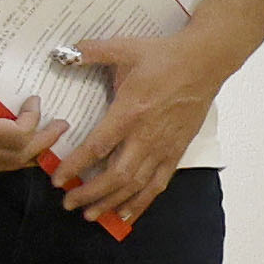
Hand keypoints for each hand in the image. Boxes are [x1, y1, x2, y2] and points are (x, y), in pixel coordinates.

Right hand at [0, 38, 51, 174]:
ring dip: (27, 155)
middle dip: (42, 144)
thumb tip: (19, 82)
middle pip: (15, 157)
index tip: (35, 100)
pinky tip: (15, 145)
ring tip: (45, 141)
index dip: (34, 122)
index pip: (15, 137)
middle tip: (61, 128)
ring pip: (2, 165)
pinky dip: (8, 157)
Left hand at [46, 35, 214, 223]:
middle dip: (90, 193)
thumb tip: (62, 52)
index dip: (75, 166)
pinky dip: (141, 202)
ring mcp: (164, 146)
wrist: (205, 62)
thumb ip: (92, 51)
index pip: (97, 147)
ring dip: (112, 202)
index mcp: (130, 111)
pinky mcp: (177, 151)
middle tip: (68, 203)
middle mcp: (146, 135)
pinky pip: (158, 184)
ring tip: (91, 215)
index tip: (58, 179)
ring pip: (136, 185)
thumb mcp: (125, 48)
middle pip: (116, 175)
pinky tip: (126, 215)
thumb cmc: (164, 56)